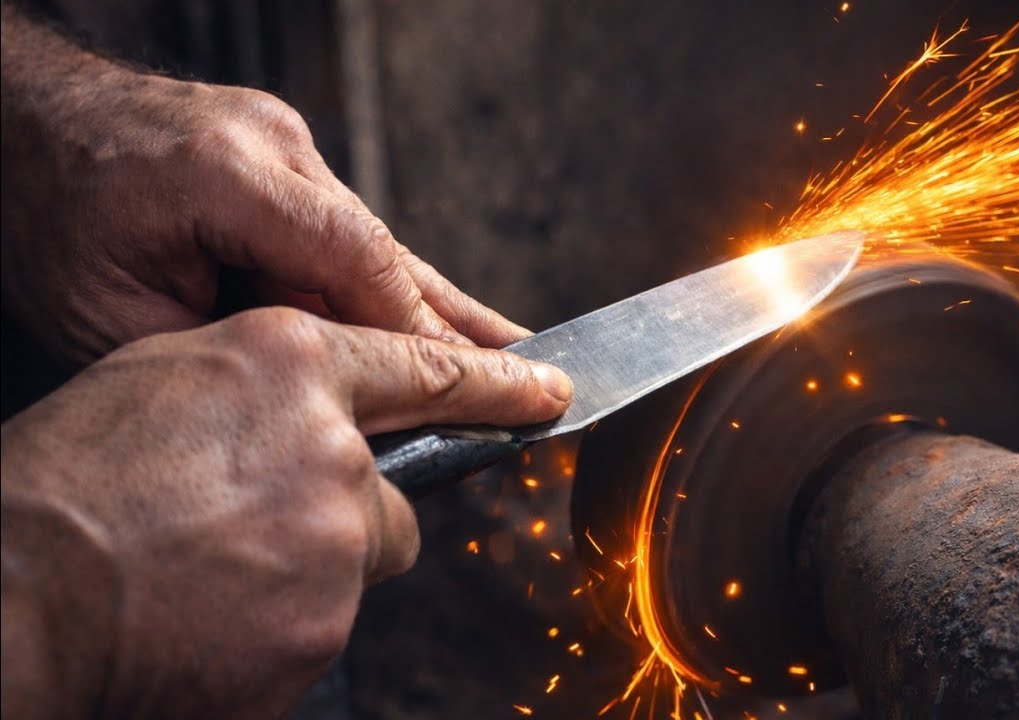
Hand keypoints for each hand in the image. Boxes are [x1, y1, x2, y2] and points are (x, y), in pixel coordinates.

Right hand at [0, 307, 572, 717]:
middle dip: (345, 513)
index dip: (496, 382)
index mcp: (291, 365)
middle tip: (255, 527)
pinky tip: (213, 613)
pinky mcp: (324, 622)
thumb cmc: (68, 482)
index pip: (427, 368)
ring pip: (359, 561)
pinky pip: (326, 623)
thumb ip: (271, 384)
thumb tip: (327, 409)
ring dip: (309, 570)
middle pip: (392, 496)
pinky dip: (281, 626)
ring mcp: (334, 539)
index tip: (545, 392)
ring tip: (214, 573)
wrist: (20, 591)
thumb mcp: (167, 377)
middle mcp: (331, 446)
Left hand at [1, 9, 524, 364]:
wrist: (10, 124)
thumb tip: (313, 399)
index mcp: (232, 177)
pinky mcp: (278, 155)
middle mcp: (277, 148)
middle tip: (532, 370)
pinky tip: (435, 315)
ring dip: (433, 306)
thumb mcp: (108, 312)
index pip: (361, 264)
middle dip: (459, 324)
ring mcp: (282, 143)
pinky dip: (384, 283)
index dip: (425, 334)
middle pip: (388, 252)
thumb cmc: (40, 214)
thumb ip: (222, 349)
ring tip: (507, 349)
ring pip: (375, 244)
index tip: (480, 386)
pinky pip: (345, 232)